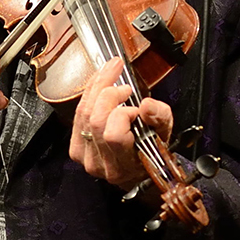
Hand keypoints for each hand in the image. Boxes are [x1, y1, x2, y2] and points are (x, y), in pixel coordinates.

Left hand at [69, 57, 172, 188]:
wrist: (137, 167)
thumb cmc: (151, 150)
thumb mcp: (164, 133)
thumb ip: (159, 117)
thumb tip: (146, 105)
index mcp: (124, 164)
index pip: (114, 135)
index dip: (124, 115)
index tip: (137, 107)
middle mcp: (101, 164)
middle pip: (95, 120)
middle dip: (109, 94)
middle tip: (124, 85)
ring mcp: (85, 157)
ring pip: (83, 115)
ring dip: (97, 88)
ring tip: (111, 72)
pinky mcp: (75, 148)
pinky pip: (77, 116)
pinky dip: (88, 96)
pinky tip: (100, 85)